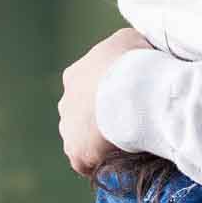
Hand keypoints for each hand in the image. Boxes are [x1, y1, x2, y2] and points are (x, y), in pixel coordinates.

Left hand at [58, 27, 149, 175]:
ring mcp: (68, 129)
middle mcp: (66, 103)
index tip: (126, 101)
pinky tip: (120, 163)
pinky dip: (102, 163)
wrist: (131, 88)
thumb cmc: (133, 61)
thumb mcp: (130, 39)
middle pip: (81, 116)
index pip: (88, 89)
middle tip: (127, 123)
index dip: (108, 96)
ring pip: (82, 140)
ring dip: (99, 143)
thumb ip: (125, 47)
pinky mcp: (77, 153)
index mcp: (75, 75)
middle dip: (100, 120)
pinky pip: (87, 163)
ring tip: (127, 144)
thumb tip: (135, 51)